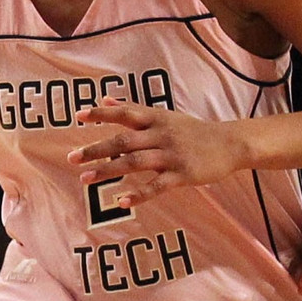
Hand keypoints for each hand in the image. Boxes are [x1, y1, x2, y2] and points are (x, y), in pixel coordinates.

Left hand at [66, 98, 246, 208]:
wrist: (230, 144)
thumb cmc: (193, 131)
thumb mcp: (164, 115)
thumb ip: (133, 109)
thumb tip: (105, 98)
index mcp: (156, 119)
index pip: (125, 113)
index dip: (102, 114)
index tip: (79, 116)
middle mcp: (161, 135)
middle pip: (123, 141)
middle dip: (96, 149)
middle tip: (72, 158)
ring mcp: (171, 156)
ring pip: (134, 163)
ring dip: (108, 171)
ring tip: (85, 178)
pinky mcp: (182, 175)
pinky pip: (156, 186)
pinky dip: (138, 194)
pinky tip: (121, 202)